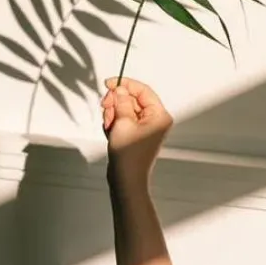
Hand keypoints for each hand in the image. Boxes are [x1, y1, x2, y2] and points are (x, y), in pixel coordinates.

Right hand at [101, 77, 172, 193]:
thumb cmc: (129, 157)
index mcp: (159, 115)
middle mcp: (155, 120)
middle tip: (106, 107)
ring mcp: (145, 127)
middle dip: (116, 102)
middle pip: (133, 98)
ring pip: (125, 108)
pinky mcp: (135, 134)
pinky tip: (110, 132)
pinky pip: (123, 119)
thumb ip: (121, 102)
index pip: (143, 90)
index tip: (110, 83)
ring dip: (113, 113)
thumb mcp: (123, 123)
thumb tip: (120, 89)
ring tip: (109, 126)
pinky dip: (114, 122)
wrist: (126, 181)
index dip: (125, 84)